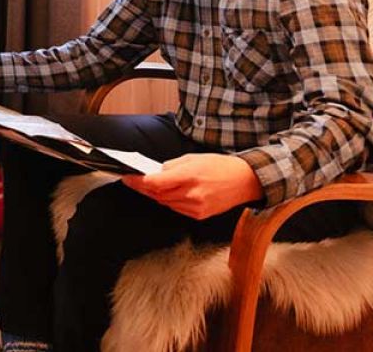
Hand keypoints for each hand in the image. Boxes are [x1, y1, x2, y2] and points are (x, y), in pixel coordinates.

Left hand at [121, 153, 263, 219]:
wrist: (245, 181)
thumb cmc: (220, 166)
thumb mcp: (193, 158)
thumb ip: (171, 167)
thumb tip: (155, 173)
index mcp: (189, 176)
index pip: (155, 183)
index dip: (138, 181)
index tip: (127, 178)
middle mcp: (191, 194)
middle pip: (157, 194)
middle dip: (143, 188)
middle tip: (132, 181)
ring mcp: (196, 207)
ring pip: (165, 203)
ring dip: (156, 194)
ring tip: (150, 186)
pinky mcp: (200, 215)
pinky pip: (176, 209)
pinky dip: (169, 201)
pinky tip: (169, 193)